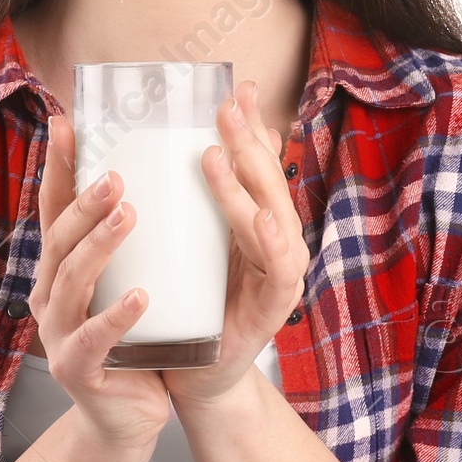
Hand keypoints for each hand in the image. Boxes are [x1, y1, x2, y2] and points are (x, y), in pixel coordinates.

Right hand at [30, 115, 172, 449]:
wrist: (127, 417)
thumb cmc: (134, 339)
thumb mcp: (127, 280)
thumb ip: (132, 236)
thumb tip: (165, 166)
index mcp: (60, 269)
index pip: (54, 210)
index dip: (57, 168)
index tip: (65, 122)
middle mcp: (50, 296)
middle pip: (59, 240)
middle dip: (84, 204)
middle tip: (116, 174)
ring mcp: (60, 334)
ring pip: (73, 282)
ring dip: (99, 246)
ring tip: (127, 215)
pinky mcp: (80, 370)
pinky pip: (96, 340)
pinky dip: (117, 316)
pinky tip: (142, 297)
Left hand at [161, 79, 309, 410]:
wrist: (195, 375)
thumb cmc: (191, 304)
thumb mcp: (191, 241)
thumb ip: (193, 198)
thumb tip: (181, 143)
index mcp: (257, 220)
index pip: (258, 163)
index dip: (252, 125)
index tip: (238, 87)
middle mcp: (277, 239)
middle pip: (268, 181)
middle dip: (246, 142)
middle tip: (224, 107)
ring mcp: (280, 272)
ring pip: (272, 217)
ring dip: (246, 185)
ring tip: (216, 155)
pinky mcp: (274, 306)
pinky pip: (278, 268)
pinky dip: (271, 241)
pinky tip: (261, 218)